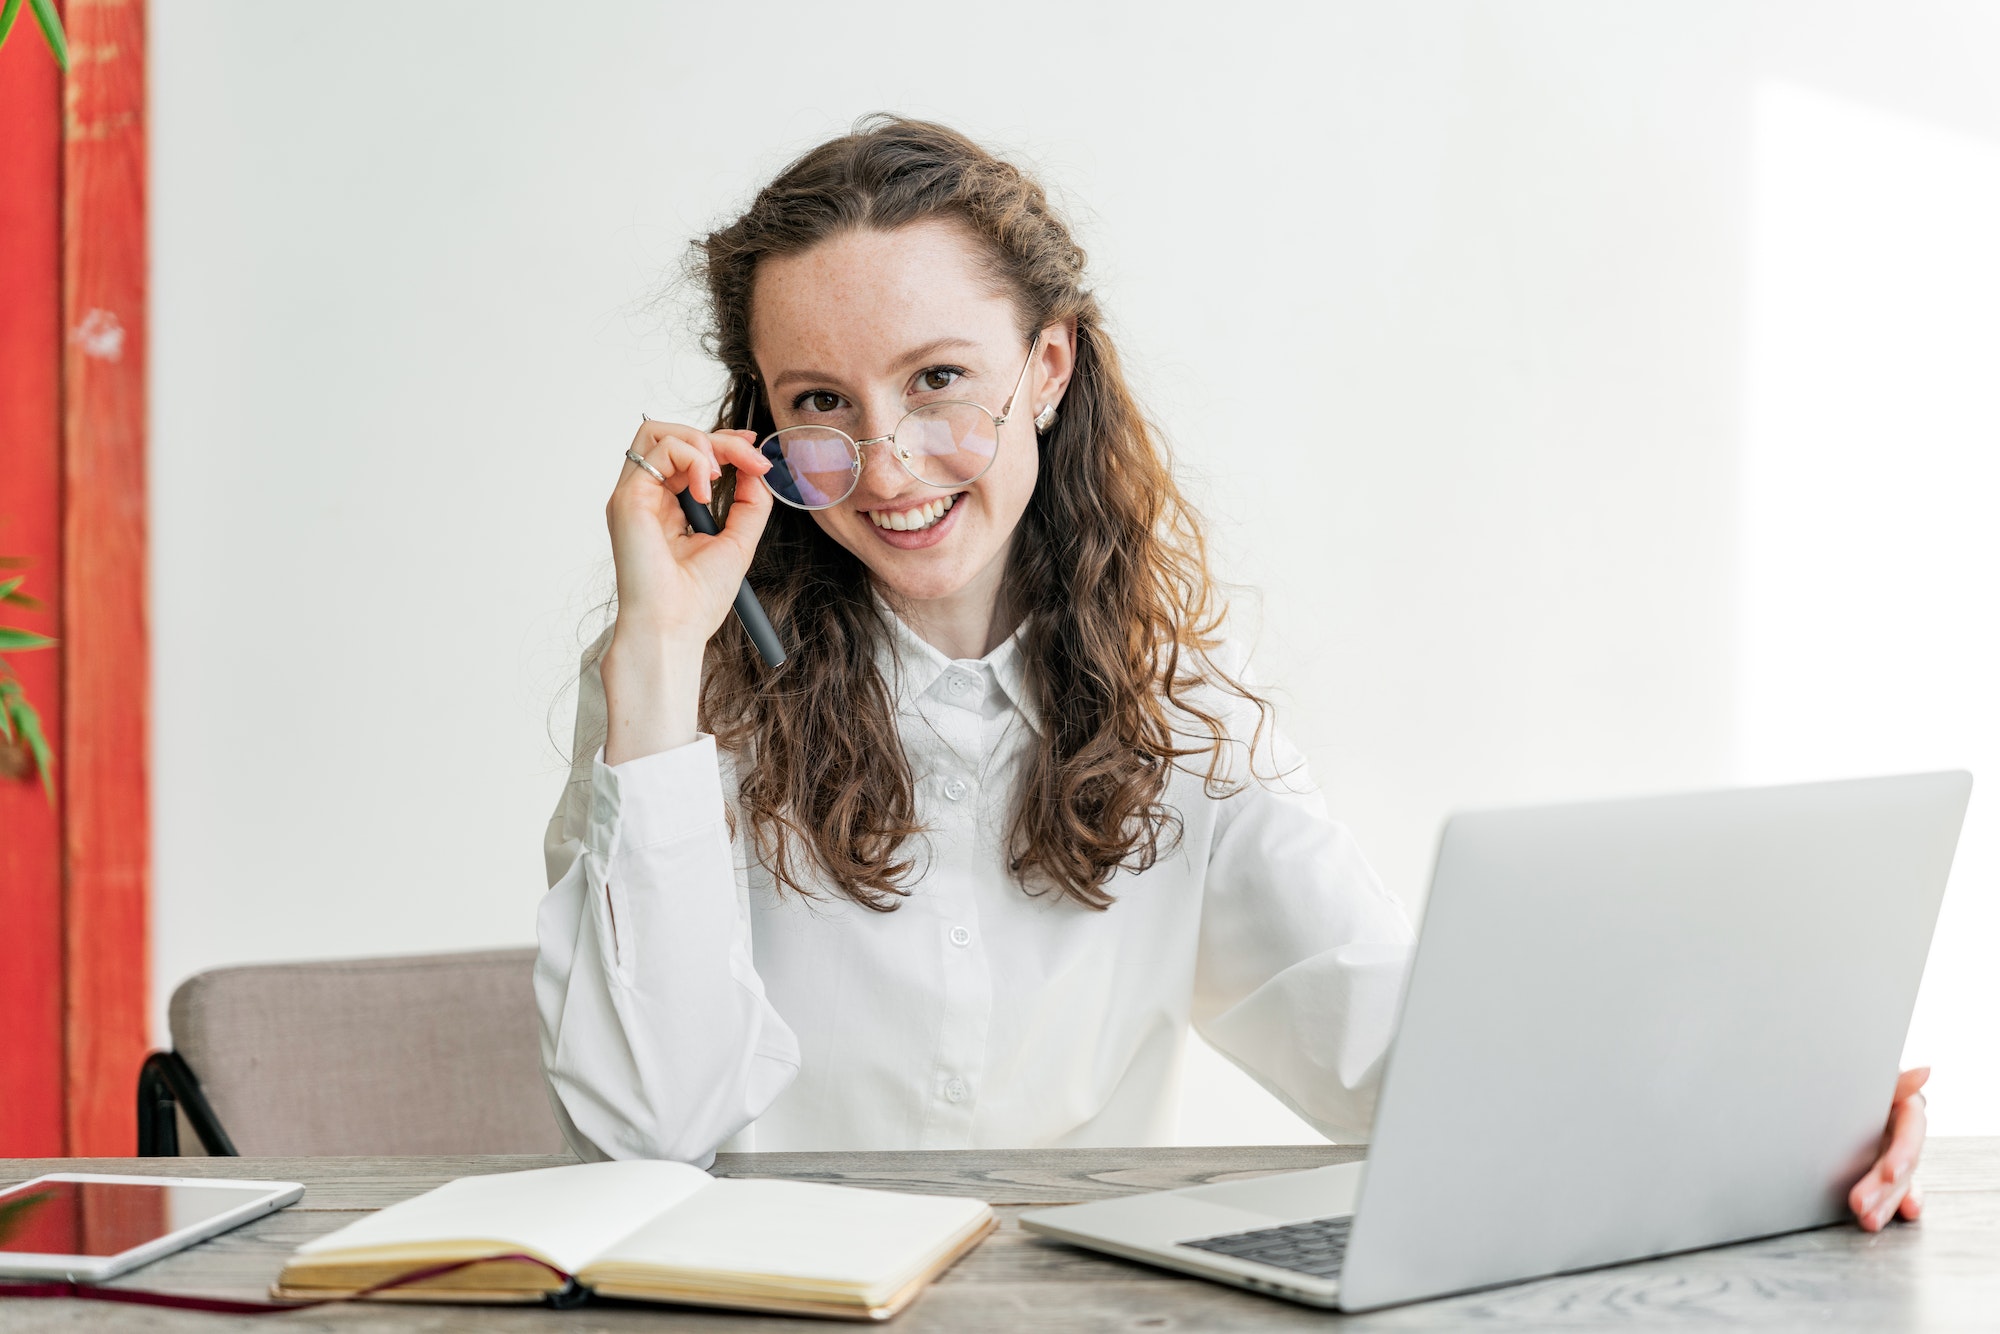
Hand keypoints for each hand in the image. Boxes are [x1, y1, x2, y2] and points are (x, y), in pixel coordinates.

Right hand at [600, 420, 771, 763]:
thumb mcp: (738, 541)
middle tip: (750, 459)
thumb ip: (749, 503)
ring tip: (720, 474)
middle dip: (718, 439)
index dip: (721, 443)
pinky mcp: (627, 497)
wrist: (673, 629)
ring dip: (701, 442)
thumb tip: (757, 468)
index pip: (686, 454)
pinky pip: (658, 447)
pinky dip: (692, 458)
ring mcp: (633, 495)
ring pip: (657, 431)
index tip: (754, 448)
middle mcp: (645, 498)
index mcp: (666, 508)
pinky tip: (706, 491)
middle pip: (672, 435)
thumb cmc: (696, 600)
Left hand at [1848, 1066, 1927, 1230]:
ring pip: (1898, 1181)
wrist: (1838, 1079)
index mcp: (1907, 1107)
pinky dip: (1899, 1201)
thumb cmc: (1854, 1076)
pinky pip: (1898, 1188)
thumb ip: (1898, 1081)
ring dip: (1886, 1203)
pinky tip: (1904, 1213)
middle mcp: (1905, 1131)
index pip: (1910, 1133)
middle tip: (1860, 1205)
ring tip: (1868, 1220)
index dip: (1902, 1155)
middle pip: (1901, 1164)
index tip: (1890, 1174)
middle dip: (1882, 1188)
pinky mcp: (1886, 1165)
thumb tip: (1925, 1071)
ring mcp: (1896, 1150)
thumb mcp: (1872, 1076)